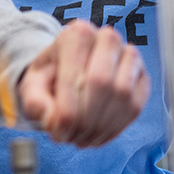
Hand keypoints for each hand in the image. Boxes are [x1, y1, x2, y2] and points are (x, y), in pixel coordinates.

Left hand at [18, 21, 148, 146]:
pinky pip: (135, 106)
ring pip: (122, 96)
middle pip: (101, 84)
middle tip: (71, 138)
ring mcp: (129, 56)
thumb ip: (35, 102)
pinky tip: (99, 135)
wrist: (70, 72)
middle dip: (85, 120)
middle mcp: (106, 38)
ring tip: (82, 138)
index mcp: (76, 34)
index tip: (58, 134)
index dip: (67, 113)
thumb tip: (52, 120)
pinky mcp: (141, 77)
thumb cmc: (50, 77)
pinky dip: (117, 128)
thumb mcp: (32, 86)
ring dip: (101, 127)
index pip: (75, 77)